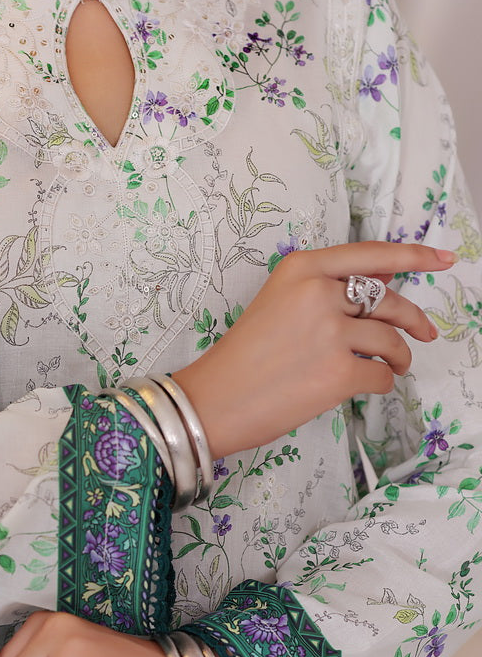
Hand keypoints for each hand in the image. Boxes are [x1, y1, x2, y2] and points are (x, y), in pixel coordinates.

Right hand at [173, 241, 456, 457]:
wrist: (213, 401)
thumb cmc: (243, 357)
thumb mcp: (280, 303)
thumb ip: (331, 286)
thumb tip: (387, 275)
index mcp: (301, 268)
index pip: (371, 255)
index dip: (415, 255)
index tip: (444, 259)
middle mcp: (318, 293)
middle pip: (389, 300)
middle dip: (413, 319)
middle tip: (424, 333)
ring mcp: (330, 332)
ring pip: (390, 341)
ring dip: (398, 357)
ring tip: (391, 368)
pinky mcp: (338, 373)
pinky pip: (380, 377)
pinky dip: (380, 385)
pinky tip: (363, 387)